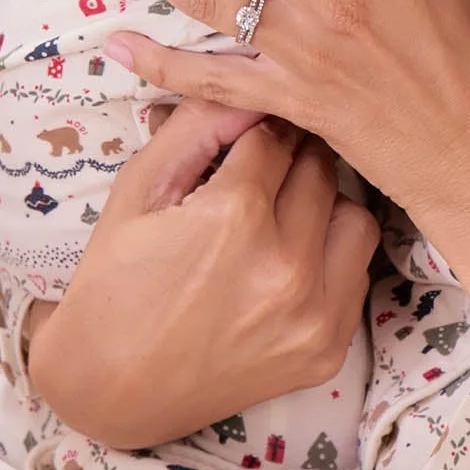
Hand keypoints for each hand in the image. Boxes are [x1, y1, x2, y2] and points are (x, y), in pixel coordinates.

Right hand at [26, 97, 378, 449]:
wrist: (111, 390)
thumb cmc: (116, 283)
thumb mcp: (139, 189)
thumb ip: (198, 125)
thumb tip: (246, 79)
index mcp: (234, 217)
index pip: (275, 134)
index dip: (256, 129)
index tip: (245, 138)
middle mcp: (286, 265)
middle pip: (318, 167)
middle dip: (288, 160)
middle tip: (259, 174)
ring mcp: (314, 312)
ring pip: (353, 213)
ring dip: (322, 205)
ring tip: (279, 219)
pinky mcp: (329, 347)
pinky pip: (358, 270)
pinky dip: (331, 256)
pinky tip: (290, 263)